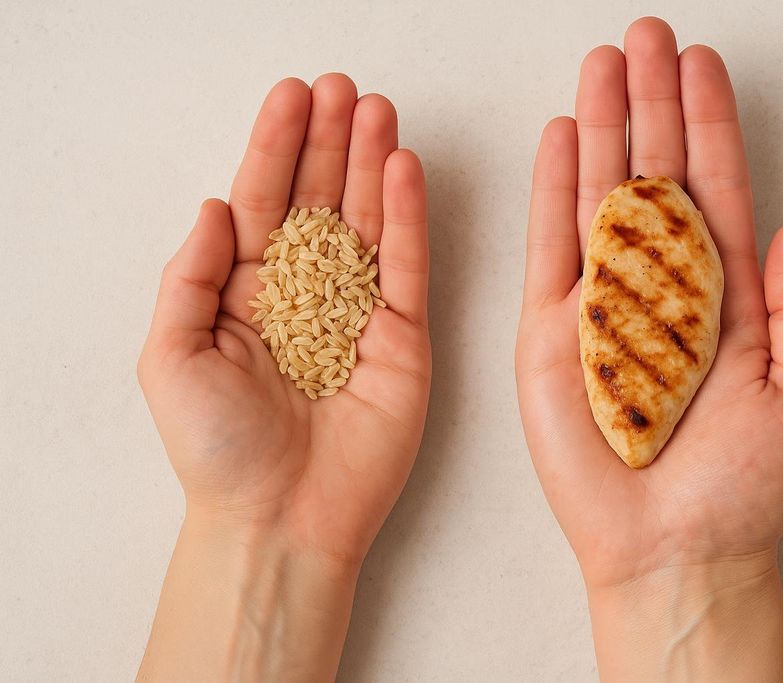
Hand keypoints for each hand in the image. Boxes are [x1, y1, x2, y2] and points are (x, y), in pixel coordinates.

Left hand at [137, 74, 428, 679]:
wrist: (280, 519)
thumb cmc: (218, 450)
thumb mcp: (170, 356)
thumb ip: (189, 276)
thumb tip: (216, 206)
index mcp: (246, 292)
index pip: (265, 201)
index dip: (276, 147)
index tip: (292, 97)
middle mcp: (304, 293)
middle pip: (320, 200)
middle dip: (331, 142)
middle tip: (344, 89)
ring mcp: (357, 313)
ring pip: (367, 222)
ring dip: (372, 164)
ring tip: (378, 112)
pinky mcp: (403, 338)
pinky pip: (406, 266)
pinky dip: (406, 217)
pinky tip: (403, 170)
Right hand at [515, 18, 782, 679]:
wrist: (676, 548)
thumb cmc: (745, 486)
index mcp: (721, 295)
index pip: (715, 189)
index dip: (710, 123)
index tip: (702, 63)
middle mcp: (657, 288)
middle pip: (654, 174)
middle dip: (652, 102)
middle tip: (647, 35)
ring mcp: (599, 304)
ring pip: (599, 195)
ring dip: (603, 125)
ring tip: (604, 62)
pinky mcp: (550, 332)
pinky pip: (550, 247)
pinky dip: (553, 189)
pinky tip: (560, 136)